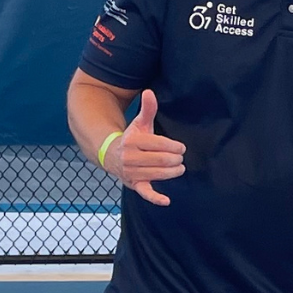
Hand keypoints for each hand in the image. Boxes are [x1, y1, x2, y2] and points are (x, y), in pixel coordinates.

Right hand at [106, 89, 186, 205]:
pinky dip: (155, 198)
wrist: (111, 154)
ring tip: (179, 168)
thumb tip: (149, 92)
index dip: (174, 146)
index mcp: (132, 141)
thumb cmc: (132, 138)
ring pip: (158, 174)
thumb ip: (147, 109)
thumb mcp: (139, 122)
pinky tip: (167, 201)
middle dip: (175, 159)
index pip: (159, 144)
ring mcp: (131, 172)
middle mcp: (129, 158)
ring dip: (172, 172)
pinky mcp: (134, 184)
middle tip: (180, 158)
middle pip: (161, 160)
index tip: (181, 148)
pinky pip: (145, 192)